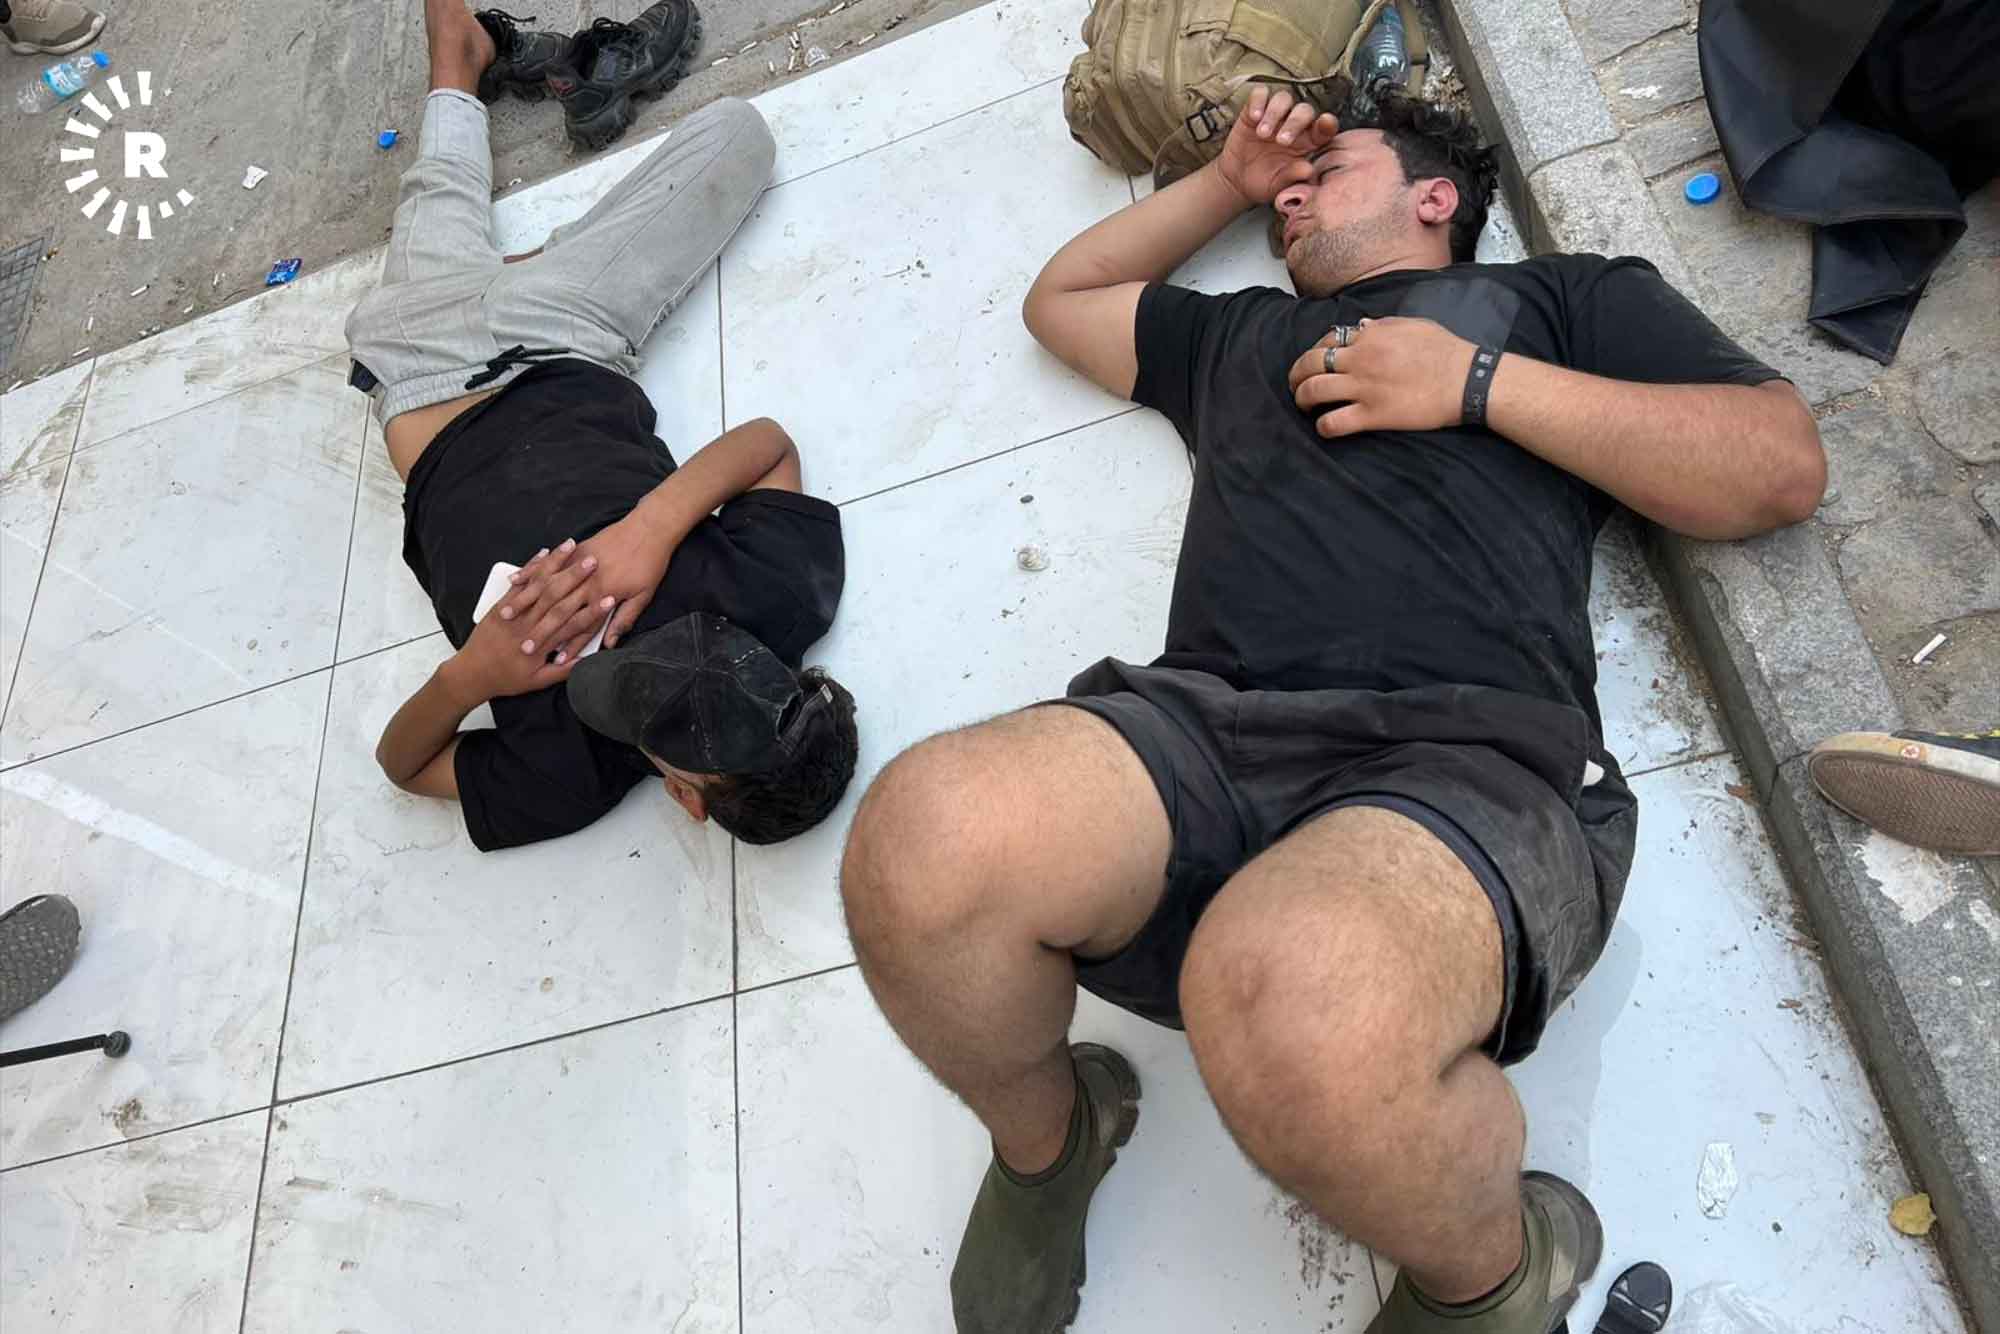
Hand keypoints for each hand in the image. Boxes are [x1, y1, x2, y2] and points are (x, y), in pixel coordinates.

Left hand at [447, 549, 601, 700]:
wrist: (471, 673)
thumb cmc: (506, 679)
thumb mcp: (537, 682)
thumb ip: (563, 672)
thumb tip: (586, 662)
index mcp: (542, 645)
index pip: (574, 625)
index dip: (594, 612)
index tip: (610, 599)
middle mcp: (529, 625)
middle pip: (558, 596)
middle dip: (577, 577)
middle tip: (594, 561)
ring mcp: (515, 612)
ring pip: (539, 584)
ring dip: (556, 563)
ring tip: (571, 547)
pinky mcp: (502, 605)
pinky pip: (519, 582)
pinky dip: (532, 567)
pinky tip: (544, 554)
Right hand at [499, 515, 674, 659]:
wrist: (649, 528)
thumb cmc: (649, 564)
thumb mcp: (643, 596)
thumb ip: (624, 619)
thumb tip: (611, 643)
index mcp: (603, 596)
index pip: (582, 627)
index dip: (569, 645)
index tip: (554, 661)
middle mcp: (587, 583)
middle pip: (558, 612)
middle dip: (540, 632)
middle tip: (521, 648)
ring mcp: (578, 565)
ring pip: (545, 588)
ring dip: (525, 603)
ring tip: (507, 617)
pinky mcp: (575, 550)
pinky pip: (546, 565)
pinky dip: (529, 573)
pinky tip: (513, 581)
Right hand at [1214, 85, 1338, 206]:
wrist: (1238, 180)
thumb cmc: (1266, 182)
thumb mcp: (1279, 185)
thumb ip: (1293, 176)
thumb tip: (1308, 170)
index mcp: (1309, 142)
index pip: (1324, 128)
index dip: (1327, 123)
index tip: (1325, 123)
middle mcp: (1295, 125)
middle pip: (1304, 110)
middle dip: (1295, 122)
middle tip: (1281, 141)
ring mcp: (1275, 115)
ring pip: (1283, 98)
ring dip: (1275, 113)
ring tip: (1263, 134)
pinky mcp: (1254, 110)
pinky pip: (1260, 94)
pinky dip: (1258, 101)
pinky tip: (1253, 117)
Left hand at [1287, 317, 1478, 437]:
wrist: (1467, 379)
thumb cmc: (1446, 350)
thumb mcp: (1414, 325)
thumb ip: (1384, 324)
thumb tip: (1360, 324)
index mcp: (1371, 334)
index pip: (1328, 339)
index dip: (1316, 351)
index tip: (1315, 361)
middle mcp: (1361, 358)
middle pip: (1311, 363)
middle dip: (1295, 374)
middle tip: (1295, 384)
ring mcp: (1364, 387)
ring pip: (1313, 391)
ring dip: (1302, 398)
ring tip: (1303, 405)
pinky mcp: (1373, 415)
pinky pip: (1334, 422)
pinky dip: (1323, 426)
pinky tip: (1324, 426)